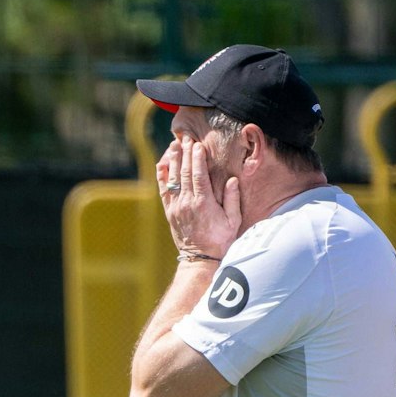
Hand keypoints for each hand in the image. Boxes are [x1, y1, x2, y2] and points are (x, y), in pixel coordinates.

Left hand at [156, 138, 239, 260]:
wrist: (200, 258)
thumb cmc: (220, 239)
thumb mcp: (233, 221)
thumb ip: (232, 199)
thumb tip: (232, 179)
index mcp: (203, 203)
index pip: (198, 175)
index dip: (197, 158)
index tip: (197, 144)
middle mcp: (187, 203)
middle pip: (184, 173)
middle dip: (185, 153)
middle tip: (186, 137)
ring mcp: (176, 207)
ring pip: (173, 179)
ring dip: (174, 160)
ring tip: (174, 144)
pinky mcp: (169, 212)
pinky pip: (164, 190)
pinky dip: (162, 176)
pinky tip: (162, 164)